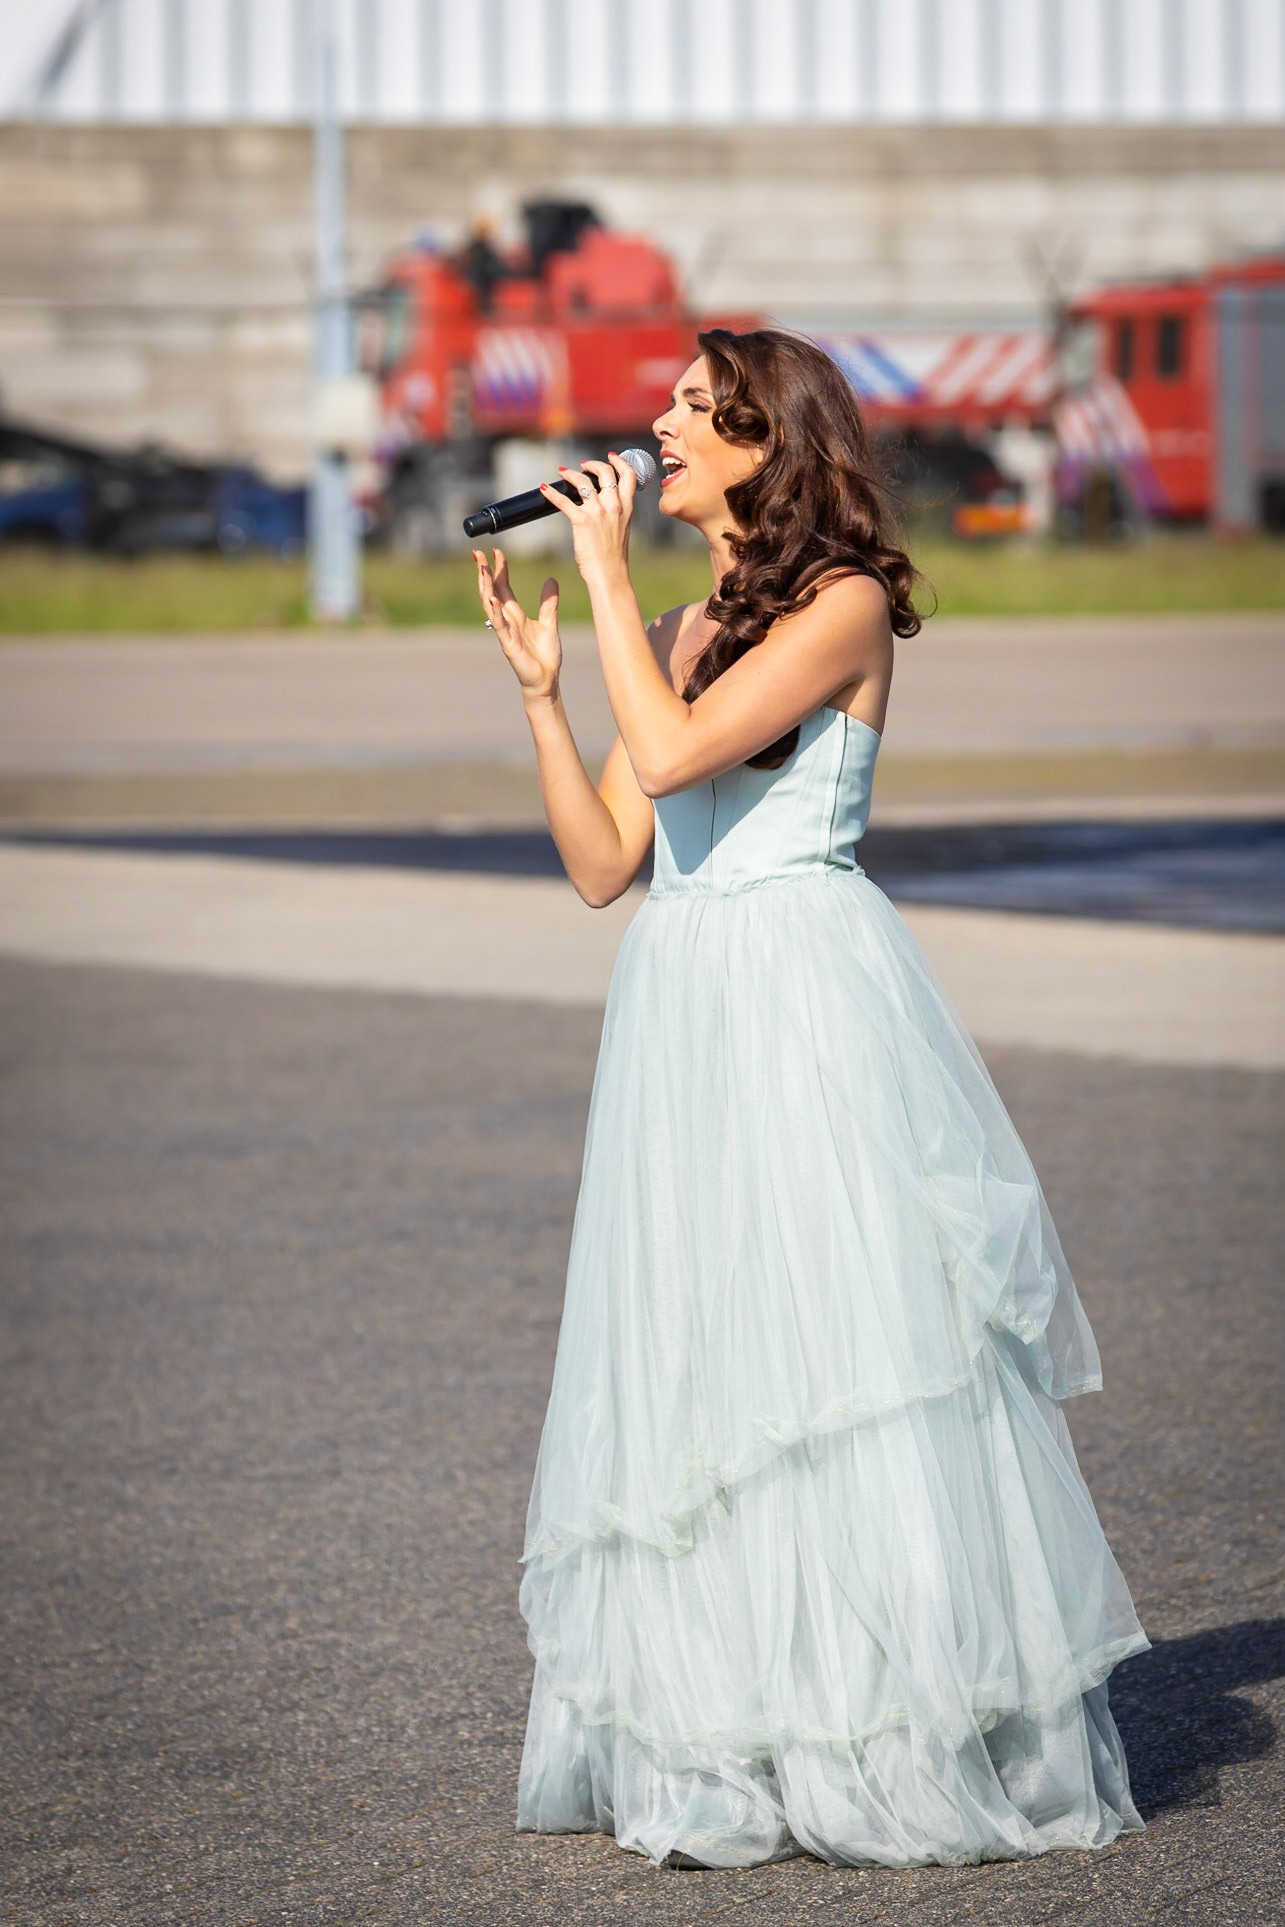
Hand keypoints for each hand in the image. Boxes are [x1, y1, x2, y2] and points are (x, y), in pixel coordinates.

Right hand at [472, 546, 561, 702]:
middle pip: (491, 591)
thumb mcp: (549, 623)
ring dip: (485, 587)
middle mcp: (506, 620)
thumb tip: (551, 579)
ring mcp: (504, 631)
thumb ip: (549, 602)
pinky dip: (494, 611)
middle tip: (477, 553)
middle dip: (484, 572)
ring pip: (490, 605)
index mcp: (515, 614)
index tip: (496, 551)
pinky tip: (491, 598)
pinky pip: (498, 625)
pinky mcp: (508, 644)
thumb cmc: (545, 655)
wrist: (547, 680)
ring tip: (481, 569)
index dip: (499, 569)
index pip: (503, 586)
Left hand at [539, 453, 636, 585]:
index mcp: (626, 508)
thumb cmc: (614, 558)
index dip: (620, 462)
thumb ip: (615, 514)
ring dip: (570, 473)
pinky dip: (551, 493)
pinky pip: (563, 500)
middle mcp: (613, 506)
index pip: (629, 476)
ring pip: (582, 481)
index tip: (611, 457)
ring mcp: (597, 512)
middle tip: (583, 465)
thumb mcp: (621, 530)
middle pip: (605, 472)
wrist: (609, 575)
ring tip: (563, 472)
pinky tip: (544, 489)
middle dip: (592, 464)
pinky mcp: (581, 521)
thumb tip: (602, 507)